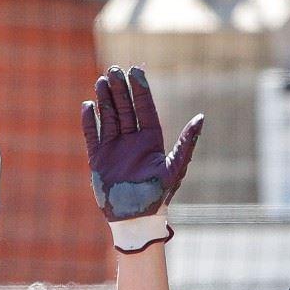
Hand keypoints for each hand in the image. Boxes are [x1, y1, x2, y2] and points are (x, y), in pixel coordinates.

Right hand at [81, 65, 203, 252]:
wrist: (135, 219)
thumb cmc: (159, 196)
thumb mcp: (175, 168)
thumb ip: (186, 142)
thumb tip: (201, 117)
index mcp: (151, 139)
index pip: (145, 108)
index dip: (140, 89)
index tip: (135, 70)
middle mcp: (132, 140)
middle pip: (125, 108)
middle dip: (120, 89)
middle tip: (114, 70)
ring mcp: (114, 148)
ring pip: (109, 117)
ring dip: (105, 99)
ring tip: (101, 80)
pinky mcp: (98, 159)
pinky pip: (93, 135)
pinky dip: (90, 121)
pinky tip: (88, 106)